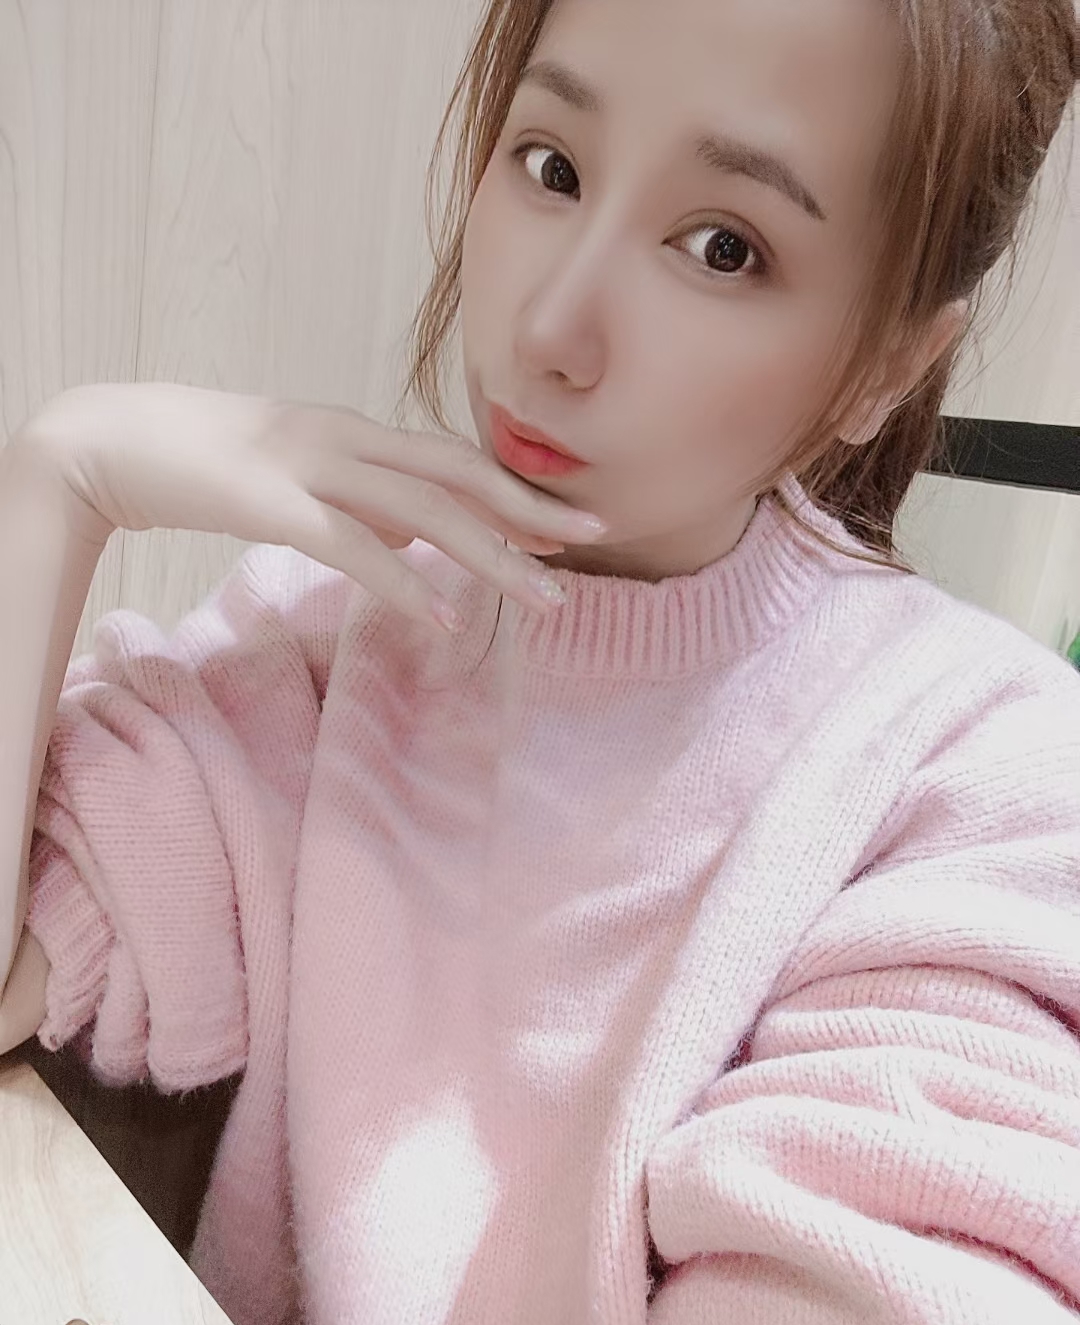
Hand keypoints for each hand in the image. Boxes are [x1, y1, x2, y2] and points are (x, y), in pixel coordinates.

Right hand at [18, 382, 607, 632]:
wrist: (115, 440)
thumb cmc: (208, 465)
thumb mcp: (301, 481)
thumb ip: (362, 506)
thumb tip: (419, 542)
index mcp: (353, 433)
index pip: (452, 460)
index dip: (514, 491)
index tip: (568, 522)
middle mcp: (344, 439)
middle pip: (457, 474)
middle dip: (530, 510)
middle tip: (594, 539)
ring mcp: (309, 465)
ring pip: (421, 509)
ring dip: (489, 556)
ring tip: (544, 599)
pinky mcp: (269, 501)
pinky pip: (348, 545)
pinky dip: (399, 580)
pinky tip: (439, 616)